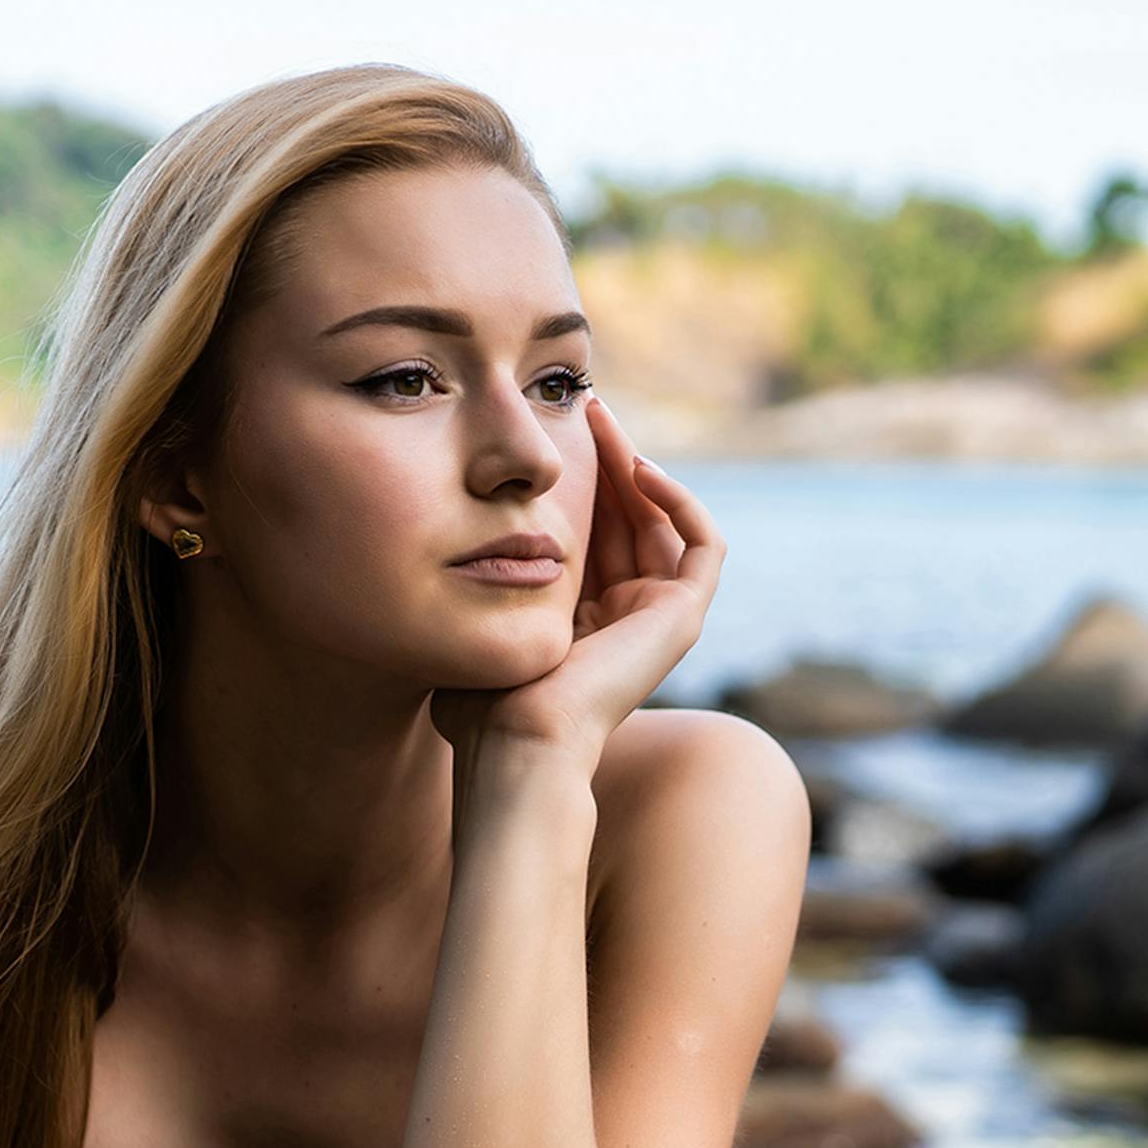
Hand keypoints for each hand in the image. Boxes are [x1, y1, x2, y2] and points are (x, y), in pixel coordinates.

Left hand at [429, 396, 724, 773]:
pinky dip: (679, 500)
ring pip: (663, 522)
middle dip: (609, 460)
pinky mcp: (682, 619)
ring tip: (602, 422)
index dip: (579, 485)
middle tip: (584, 407)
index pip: (592, 536)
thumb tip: (446, 557)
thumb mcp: (475, 628)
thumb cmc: (482, 704)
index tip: (548, 438)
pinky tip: (639, 467)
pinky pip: (702, 543)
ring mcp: (658, 621)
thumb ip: (476, 594)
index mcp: (582, 625)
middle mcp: (625, 620)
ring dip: (637, 466)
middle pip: (630, 519)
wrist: (516, 740)